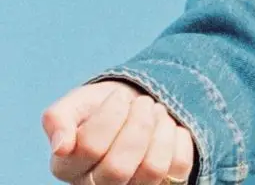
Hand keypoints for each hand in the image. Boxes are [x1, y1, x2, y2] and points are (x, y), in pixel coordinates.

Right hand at [42, 80, 195, 184]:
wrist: (136, 105)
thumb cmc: (101, 106)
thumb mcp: (77, 102)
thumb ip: (58, 118)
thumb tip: (60, 146)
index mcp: (67, 167)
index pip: (89, 149)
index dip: (110, 116)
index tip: (118, 97)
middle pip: (118, 168)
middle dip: (138, 125)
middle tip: (143, 102)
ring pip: (151, 170)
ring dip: (160, 130)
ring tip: (157, 111)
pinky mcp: (164, 182)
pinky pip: (178, 167)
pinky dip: (178, 137)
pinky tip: (169, 127)